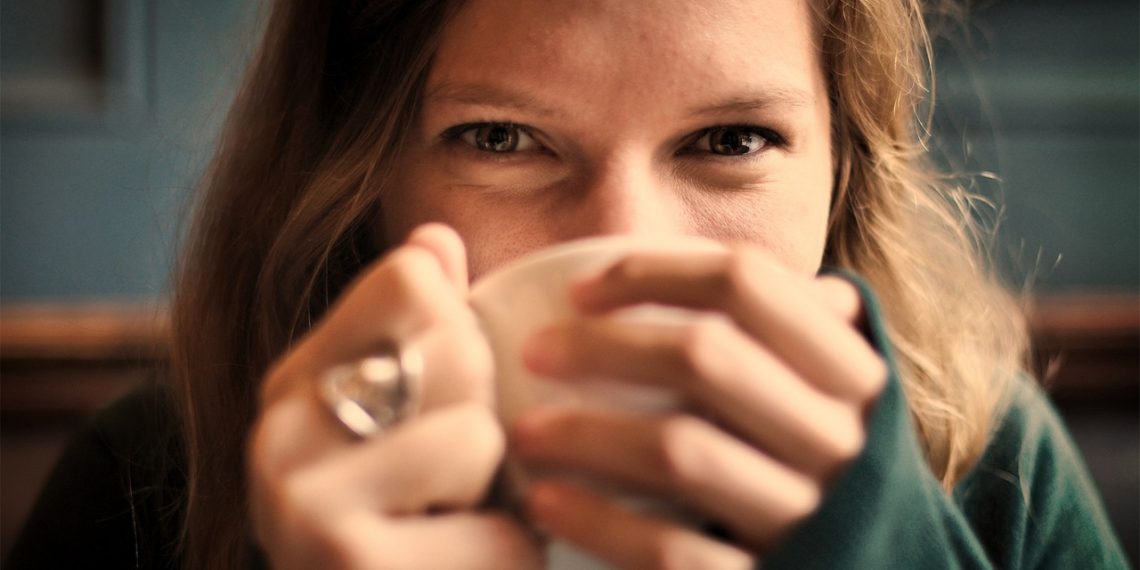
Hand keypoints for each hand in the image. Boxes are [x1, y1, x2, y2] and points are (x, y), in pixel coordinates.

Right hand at [248, 224, 541, 569]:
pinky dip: (505, 560)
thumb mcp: (403, 422)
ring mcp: (302, 504)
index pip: (413, 278)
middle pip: (456, 348)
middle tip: (451, 480)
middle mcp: (277, 429)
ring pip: (478, 436)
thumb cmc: (407, 525)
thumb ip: (416, 329)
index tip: (446, 396)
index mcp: (295, 378)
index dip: (464, 333)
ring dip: (499, 494)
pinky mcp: (349, 567)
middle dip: (486, 417)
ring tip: (452, 528)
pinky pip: (497, 532)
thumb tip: (438, 234)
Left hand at [512, 246, 886, 568]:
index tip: (579, 290)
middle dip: (601, 347)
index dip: (652, 271)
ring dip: (584, 434)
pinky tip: (547, 503)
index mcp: (851, 373)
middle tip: (534, 353)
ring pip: (681, 452)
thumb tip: (694, 254)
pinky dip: (598, 522)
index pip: (747, 282)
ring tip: (524, 432)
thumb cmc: (817, 467)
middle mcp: (840, 438)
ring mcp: (807, 516)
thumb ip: (783, 325)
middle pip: (705, 358)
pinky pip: (672, 551)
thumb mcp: (824, 391)